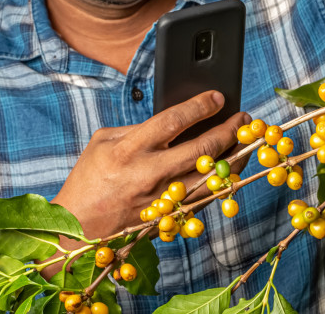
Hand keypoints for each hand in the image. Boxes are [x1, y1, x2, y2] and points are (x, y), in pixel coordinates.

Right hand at [51, 90, 249, 239]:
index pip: (174, 121)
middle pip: (201, 149)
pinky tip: (232, 168)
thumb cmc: (89, 181)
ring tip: (247, 141)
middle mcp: (148, 174)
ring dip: (234, 157)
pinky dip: (222, 181)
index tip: (219, 97)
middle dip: (229, 131)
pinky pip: (205, 198)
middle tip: (244, 119)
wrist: (77, 228)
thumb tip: (175, 120)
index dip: (200, 107)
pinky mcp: (169, 217)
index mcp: (129, 149)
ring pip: (210, 177)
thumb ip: (139, 128)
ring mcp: (162, 199)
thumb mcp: (104, 142)